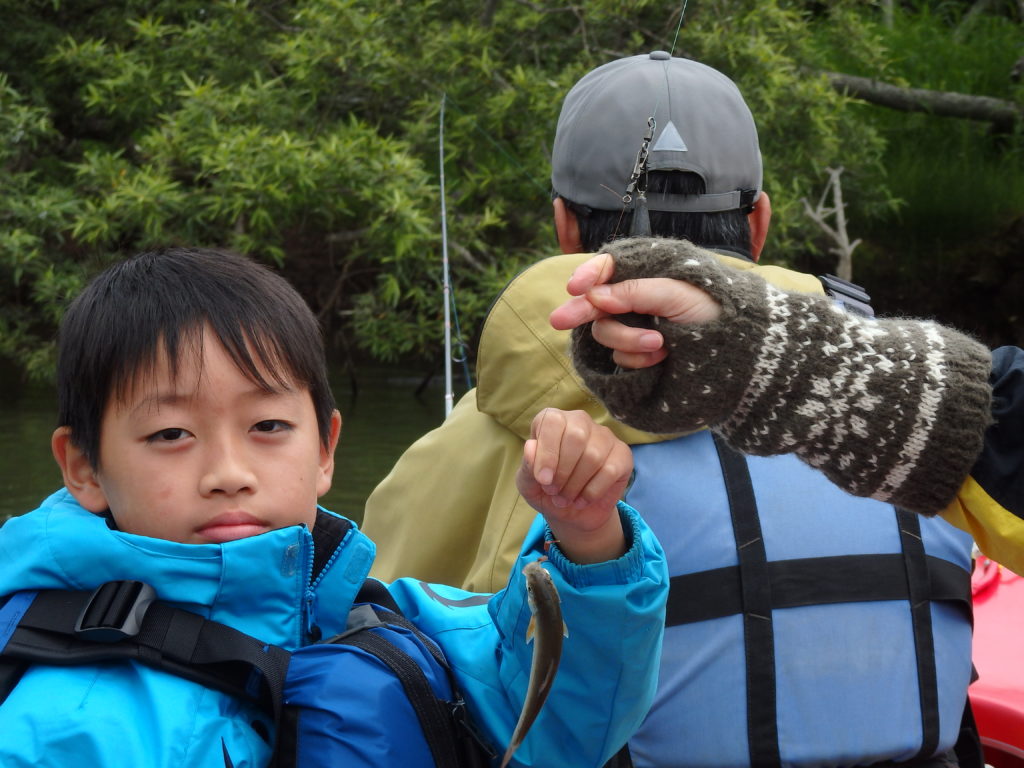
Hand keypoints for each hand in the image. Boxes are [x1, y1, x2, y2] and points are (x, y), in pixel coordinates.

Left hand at [516, 408, 632, 563]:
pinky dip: (592, 491)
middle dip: (562, 471)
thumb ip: (527, 466)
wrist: (573, 512)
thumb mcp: (528, 484)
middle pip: (575, 437)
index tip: (543, 480)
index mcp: (553, 420)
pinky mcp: (623, 454)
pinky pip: (610, 470)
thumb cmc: (547, 490)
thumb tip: (530, 447)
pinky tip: (582, 500)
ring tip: (565, 499)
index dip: (547, 452)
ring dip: (575, 485)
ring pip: (593, 455)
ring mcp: (604, 436)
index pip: (552, 421)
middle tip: (554, 492)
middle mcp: (580, 421)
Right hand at [549, 252, 721, 368]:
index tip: (575, 287)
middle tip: (558, 321)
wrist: (745, 354)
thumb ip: (635, 292)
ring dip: (628, 340)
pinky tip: (661, 358)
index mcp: (648, 275)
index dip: (588, 275)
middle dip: (583, 312)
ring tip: (660, 345)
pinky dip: (638, 359)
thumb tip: (594, 296)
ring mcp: (637, 329)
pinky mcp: (640, 357)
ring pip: (607, 334)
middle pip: (596, 304)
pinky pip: (621, 358)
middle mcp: (637, 300)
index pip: (608, 269)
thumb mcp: (677, 294)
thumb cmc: (717, 313)